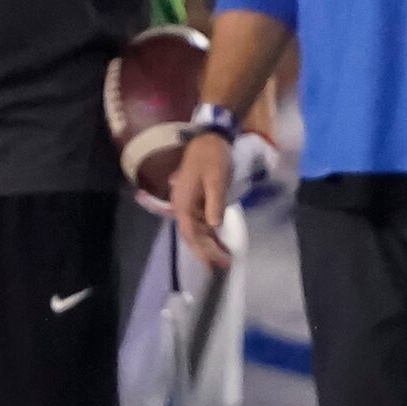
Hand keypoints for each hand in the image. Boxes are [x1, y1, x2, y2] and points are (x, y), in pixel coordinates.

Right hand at [172, 131, 234, 272]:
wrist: (209, 139)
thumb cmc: (212, 158)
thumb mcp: (216, 179)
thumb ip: (214, 203)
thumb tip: (213, 226)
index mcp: (183, 203)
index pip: (191, 233)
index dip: (202, 250)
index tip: (214, 263)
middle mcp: (182, 207)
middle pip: (192, 236)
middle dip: (206, 252)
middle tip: (223, 266)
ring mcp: (188, 205)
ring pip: (196, 231)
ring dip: (208, 245)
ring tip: (224, 259)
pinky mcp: (196, 201)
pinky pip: (201, 223)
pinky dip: (210, 234)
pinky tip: (219, 242)